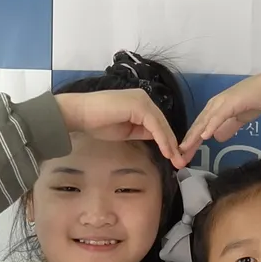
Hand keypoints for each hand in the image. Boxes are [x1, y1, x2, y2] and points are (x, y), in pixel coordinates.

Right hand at [57, 88, 186, 166]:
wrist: (80, 114)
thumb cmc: (96, 122)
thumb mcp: (126, 130)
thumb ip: (141, 132)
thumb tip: (156, 139)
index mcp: (141, 103)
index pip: (159, 123)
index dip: (167, 141)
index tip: (174, 158)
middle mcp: (144, 99)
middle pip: (163, 123)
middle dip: (173, 144)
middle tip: (180, 162)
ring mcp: (142, 100)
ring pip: (162, 125)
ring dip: (170, 144)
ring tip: (176, 160)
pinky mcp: (139, 105)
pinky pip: (155, 125)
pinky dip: (162, 139)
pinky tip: (166, 152)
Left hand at [181, 72, 260, 156]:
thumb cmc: (255, 101)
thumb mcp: (238, 118)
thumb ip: (227, 127)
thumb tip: (217, 138)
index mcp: (215, 108)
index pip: (200, 127)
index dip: (191, 141)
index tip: (183, 155)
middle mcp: (215, 105)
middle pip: (198, 125)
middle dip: (188, 141)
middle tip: (178, 156)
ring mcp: (222, 102)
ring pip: (205, 121)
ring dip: (194, 135)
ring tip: (185, 148)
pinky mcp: (231, 102)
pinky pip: (219, 116)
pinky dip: (211, 126)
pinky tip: (205, 136)